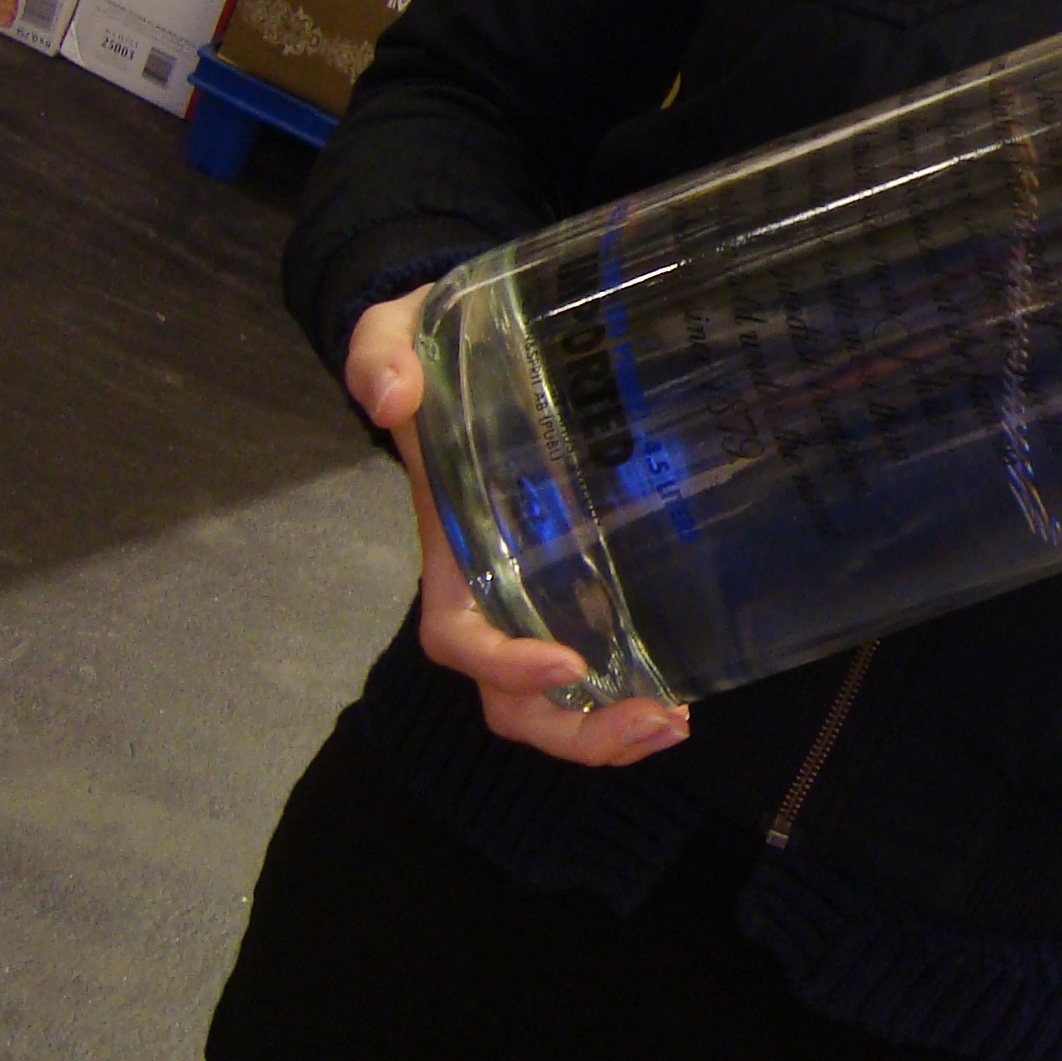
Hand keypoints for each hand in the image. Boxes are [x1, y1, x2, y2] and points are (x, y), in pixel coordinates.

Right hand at [347, 287, 690, 766]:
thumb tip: (392, 396)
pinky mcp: (577, 580)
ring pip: (550, 701)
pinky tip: (682, 694)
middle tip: (655, 719)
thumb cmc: (431, 349)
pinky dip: (626, 691)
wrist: (464, 348)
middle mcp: (489, 588)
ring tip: (675, 722)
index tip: (567, 663)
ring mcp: (532, 594)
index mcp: (449, 550)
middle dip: (572, 729)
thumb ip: (379, 353)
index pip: (457, 635)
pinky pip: (591, 662)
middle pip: (508, 699)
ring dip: (605, 728)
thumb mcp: (394, 332)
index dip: (503, 664)